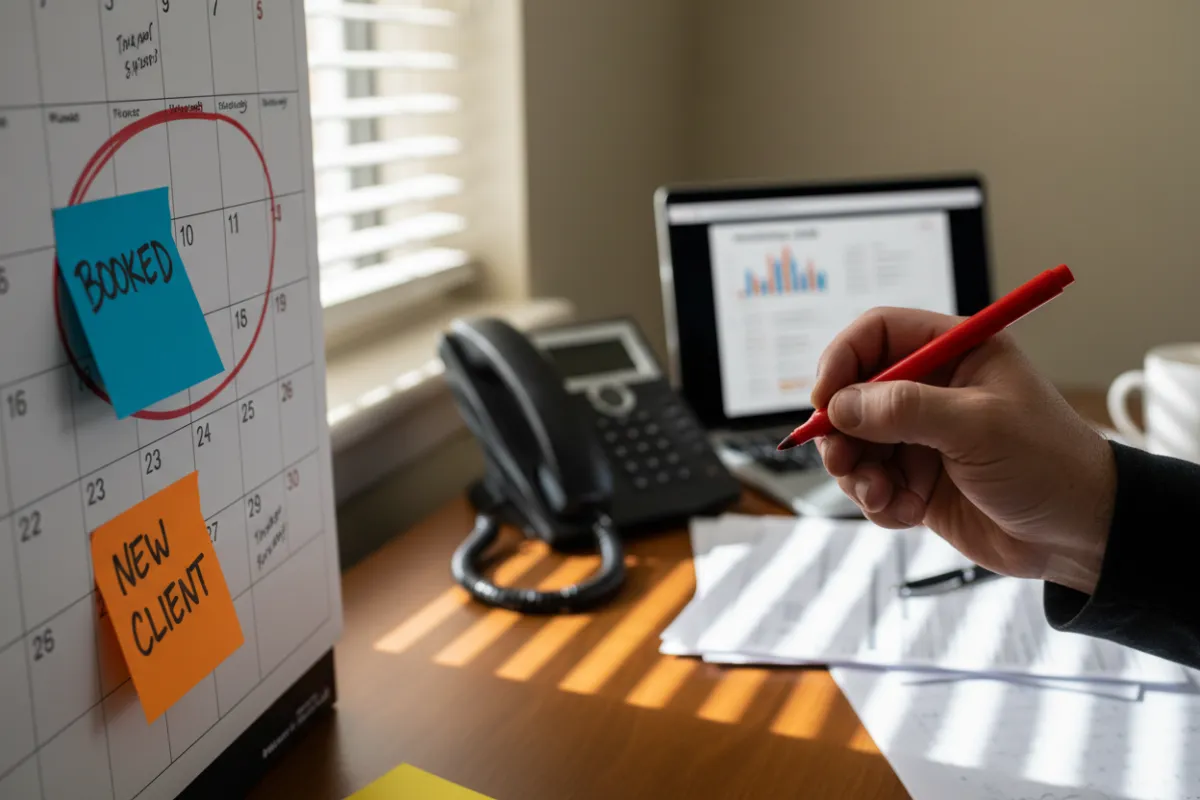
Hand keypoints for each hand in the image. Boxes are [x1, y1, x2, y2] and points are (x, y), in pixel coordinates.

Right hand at [812, 307, 1115, 594]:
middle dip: (841, 430)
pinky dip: (878, 502)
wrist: (1081, 535)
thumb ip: (905, 409)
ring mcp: (921, 436)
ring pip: (855, 443)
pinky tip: (906, 513)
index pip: (878, 334)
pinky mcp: (917, 479)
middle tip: (842, 459)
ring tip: (881, 496)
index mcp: (955, 353)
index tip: (824, 398)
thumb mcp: (978, 427)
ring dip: (857, 473)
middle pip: (853, 392)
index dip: (843, 359)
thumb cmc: (1049, 465)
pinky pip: (871, 484)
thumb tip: (841, 404)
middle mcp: (933, 389)